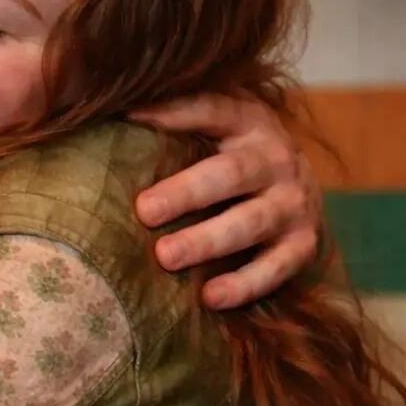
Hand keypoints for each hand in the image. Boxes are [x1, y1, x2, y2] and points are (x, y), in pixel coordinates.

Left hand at [130, 92, 321, 308]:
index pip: (212, 109)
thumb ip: (175, 118)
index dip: (175, 112)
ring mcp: (294, 202)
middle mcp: (276, 158)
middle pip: (230, 173)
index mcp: (248, 120)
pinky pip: (276, 268)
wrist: (301, 188)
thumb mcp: (215, 126)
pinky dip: (244, 284)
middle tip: (144, 211)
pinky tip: (210, 296)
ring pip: (251, 222)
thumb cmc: (233, 155)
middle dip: (186, 192)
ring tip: (165, 256)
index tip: (130, 117)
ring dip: (208, 240)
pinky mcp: (305, 244)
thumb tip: (100, 114)